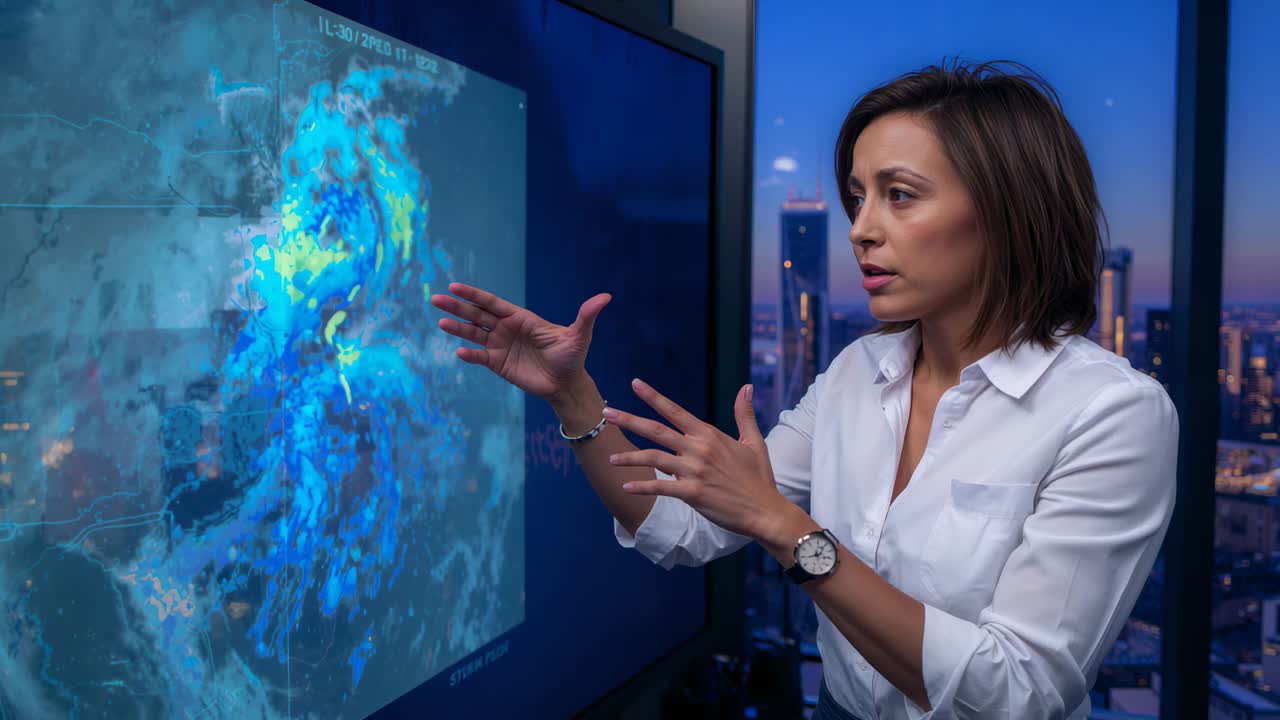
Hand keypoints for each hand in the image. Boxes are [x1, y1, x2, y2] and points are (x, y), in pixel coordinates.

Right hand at [429, 282, 610, 400]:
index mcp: (521, 317)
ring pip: (474, 334)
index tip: (455, 286)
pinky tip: (460, 352)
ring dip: (458, 328)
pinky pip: (481, 357)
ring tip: (441, 321)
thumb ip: (586, 316)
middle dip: (457, 306)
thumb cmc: (573, 356)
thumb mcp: (580, 336)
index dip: (474, 294)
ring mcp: (500, 346)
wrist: (567, 384)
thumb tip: (606, 297)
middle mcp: (506, 329)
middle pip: (477, 314)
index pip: (492, 303)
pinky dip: (471, 355)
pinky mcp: (499, 365)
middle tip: (435, 299)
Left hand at [604, 378, 790, 540]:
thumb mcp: (753, 442)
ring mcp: (694, 471)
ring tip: (610, 458)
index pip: (675, 411)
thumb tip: (746, 387)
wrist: (765, 510)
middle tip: (606, 413)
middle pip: (656, 430)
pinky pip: (661, 487)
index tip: (635, 383)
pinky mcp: (692, 493)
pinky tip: (626, 486)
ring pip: (653, 458)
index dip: (653, 396)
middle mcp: (698, 449)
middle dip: (629, 420)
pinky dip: (642, 486)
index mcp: (709, 435)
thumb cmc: (759, 477)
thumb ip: (744, 414)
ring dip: (629, 457)